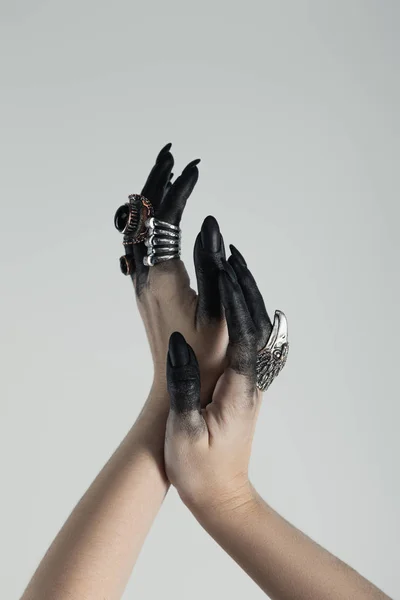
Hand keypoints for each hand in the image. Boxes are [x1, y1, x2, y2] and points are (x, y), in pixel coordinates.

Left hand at [116, 145, 227, 401]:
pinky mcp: (147, 292)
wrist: (177, 388)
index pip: (165, 219)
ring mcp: (143, 284)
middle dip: (155, 183)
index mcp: (164, 277)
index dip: (179, 189)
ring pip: (138, 232)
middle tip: (169, 155)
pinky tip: (158, 219)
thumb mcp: (217, 310)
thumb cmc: (204, 357)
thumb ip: (212, 264)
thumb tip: (208, 222)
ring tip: (165, 175)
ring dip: (149, 202)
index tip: (194, 167)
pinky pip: (142, 247)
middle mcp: (146, 277)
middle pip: (142, 218)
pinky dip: (150, 224)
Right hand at [164, 244, 274, 508]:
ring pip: (255, 332)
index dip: (236, 302)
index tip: (224, 270)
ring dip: (246, 297)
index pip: (244, 336)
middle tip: (230, 252)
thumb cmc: (201, 472)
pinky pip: (247, 342)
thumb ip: (183, 388)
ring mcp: (250, 383)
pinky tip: (234, 302)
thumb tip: (180, 344)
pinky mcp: (242, 386)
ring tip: (232, 265)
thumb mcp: (184, 434)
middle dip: (245, 287)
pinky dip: (241, 315)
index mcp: (239, 391)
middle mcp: (251, 382)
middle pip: (257, 326)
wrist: (222, 496)